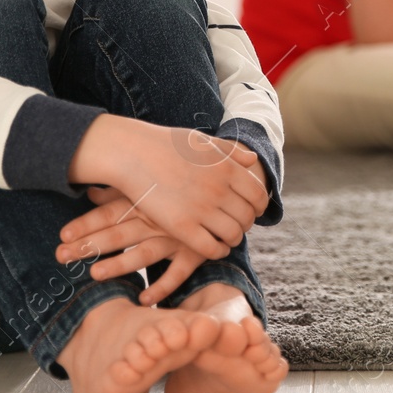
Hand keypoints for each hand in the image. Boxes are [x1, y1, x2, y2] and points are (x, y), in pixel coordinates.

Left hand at [57, 185, 207, 304]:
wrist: (231, 187)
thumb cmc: (181, 187)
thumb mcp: (152, 184)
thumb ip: (120, 191)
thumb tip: (88, 192)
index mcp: (146, 199)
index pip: (109, 213)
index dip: (85, 224)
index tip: (62, 236)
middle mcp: (159, 218)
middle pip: (119, 234)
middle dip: (89, 245)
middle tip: (62, 257)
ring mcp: (178, 237)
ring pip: (144, 253)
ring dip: (120, 264)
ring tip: (95, 274)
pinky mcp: (196, 252)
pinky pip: (179, 273)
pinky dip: (163, 287)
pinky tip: (144, 299)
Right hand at [66, 116, 265, 260]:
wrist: (133, 154)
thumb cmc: (167, 145)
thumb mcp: (203, 141)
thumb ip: (231, 151)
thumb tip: (253, 160)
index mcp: (228, 168)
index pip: (259, 196)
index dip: (259, 207)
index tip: (253, 210)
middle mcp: (219, 189)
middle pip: (247, 217)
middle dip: (246, 223)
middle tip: (238, 224)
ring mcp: (201, 209)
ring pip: (233, 234)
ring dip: (234, 238)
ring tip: (227, 236)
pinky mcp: (181, 227)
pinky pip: (211, 248)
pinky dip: (218, 251)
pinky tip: (215, 247)